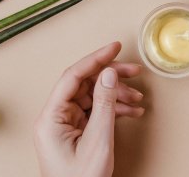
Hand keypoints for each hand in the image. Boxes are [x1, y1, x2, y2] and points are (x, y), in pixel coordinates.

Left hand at [34, 42, 144, 176]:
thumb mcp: (97, 141)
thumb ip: (103, 104)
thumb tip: (108, 74)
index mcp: (51, 117)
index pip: (73, 77)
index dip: (95, 59)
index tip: (114, 47)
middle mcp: (55, 117)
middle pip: (84, 84)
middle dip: (111, 76)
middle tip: (134, 70)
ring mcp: (65, 125)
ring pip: (93, 97)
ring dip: (116, 95)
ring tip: (138, 97)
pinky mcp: (75, 132)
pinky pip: (95, 111)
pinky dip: (114, 109)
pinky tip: (132, 111)